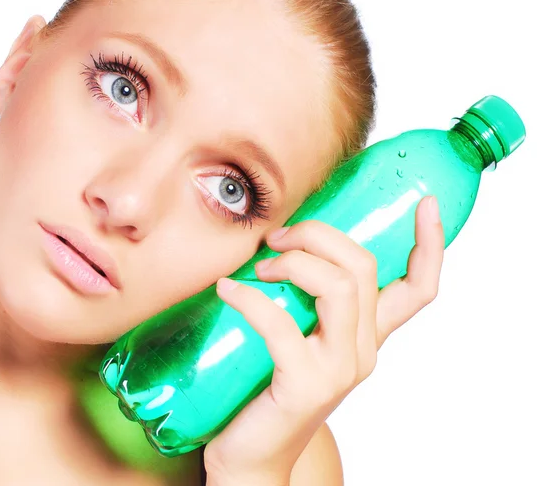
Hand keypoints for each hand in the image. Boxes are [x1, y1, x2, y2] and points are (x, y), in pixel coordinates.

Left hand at [203, 195, 444, 484]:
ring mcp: (339, 369)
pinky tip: (227, 289)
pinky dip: (250, 298)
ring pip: (338, 287)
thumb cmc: (271, 382)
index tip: (425, 205)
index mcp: (369, 333)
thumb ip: (308, 295)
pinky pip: (281, 324)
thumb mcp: (303, 332)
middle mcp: (364, 350)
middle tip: (279, 238)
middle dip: (319, 235)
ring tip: (260, 266)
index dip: (430, 246)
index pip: (418, 289)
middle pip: (364, 267)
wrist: (254, 452)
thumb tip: (282, 236)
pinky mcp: (305, 385)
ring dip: (294, 262)